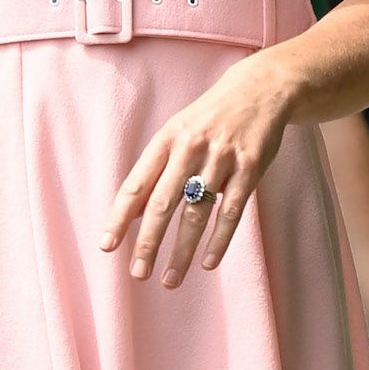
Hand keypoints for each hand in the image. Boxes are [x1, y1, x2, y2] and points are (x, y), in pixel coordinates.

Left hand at [103, 51, 297, 284]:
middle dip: (148, 242)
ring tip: (170, 280)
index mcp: (166, 140)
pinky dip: (219, 240)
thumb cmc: (209, 119)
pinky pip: (232, 212)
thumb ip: (154, 171)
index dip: (120, 217)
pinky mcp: (250, 168)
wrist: (261, 89)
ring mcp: (221, 159)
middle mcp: (190, 149)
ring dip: (182, 251)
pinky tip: (207, 263)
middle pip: (163, 204)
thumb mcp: (176, 133)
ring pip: (196, 214)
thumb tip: (130, 214)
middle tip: (138, 273)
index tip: (107, 246)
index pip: (136, 185)